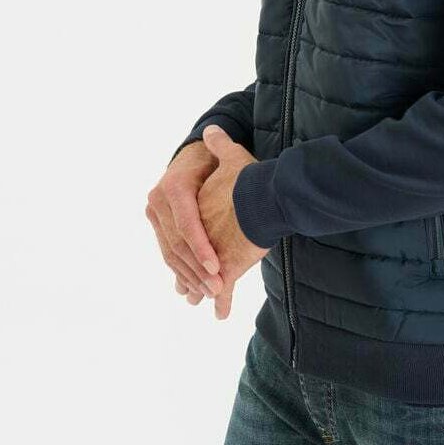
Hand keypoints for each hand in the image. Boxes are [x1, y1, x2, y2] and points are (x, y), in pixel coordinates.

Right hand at [145, 139, 225, 303]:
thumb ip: (220, 148)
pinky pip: (169, 253)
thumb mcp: (219, 156)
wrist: (191, 161)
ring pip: (171, 253)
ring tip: (211, 294)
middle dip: (197, 269)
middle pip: (177, 243)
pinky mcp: (159, 228)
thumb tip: (214, 132)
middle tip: (217, 288)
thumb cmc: (211, 159)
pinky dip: (183, 272)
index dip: (201, 247)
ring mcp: (156, 217)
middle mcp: (158, 202)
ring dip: (190, 276)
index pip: (186, 223)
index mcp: (174, 187)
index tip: (218, 267)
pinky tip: (194, 289)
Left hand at [196, 124, 270, 318]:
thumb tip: (213, 130)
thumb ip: (219, 147)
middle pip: (186, 259)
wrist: (265, 194)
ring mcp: (209, 253)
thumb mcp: (231, 158)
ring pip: (201, 277)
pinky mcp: (225, 267)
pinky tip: (221, 313)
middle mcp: (195, 234)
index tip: (183, 255)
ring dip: (201, 288)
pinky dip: (222, 302)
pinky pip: (223, 289)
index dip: (181, 249)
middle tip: (186, 291)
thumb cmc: (248, 177)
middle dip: (188, 274)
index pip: (177, 234)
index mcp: (187, 209)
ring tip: (201, 300)